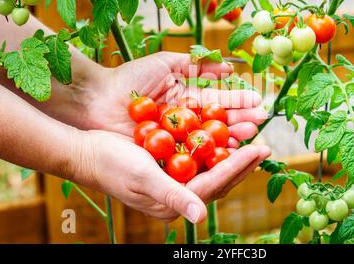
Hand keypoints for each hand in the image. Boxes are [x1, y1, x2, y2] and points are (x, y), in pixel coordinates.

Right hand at [74, 130, 270, 222]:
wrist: (88, 153)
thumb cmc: (112, 164)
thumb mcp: (143, 178)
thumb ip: (173, 195)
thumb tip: (201, 216)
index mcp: (174, 201)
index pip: (215, 183)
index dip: (239, 166)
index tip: (260, 149)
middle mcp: (179, 194)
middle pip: (219, 179)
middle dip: (243, 164)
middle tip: (264, 147)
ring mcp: (175, 181)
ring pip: (212, 169)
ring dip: (232, 157)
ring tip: (252, 143)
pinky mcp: (170, 169)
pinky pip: (200, 160)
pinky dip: (215, 150)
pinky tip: (225, 138)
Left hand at [81, 52, 267, 147]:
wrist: (98, 98)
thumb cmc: (129, 78)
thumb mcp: (166, 63)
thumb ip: (197, 63)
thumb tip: (230, 67)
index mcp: (187, 99)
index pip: (218, 101)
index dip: (237, 102)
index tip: (258, 102)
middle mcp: (186, 120)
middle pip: (218, 122)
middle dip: (240, 121)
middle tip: (260, 122)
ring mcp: (177, 138)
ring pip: (208, 139)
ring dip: (230, 138)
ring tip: (250, 136)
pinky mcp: (166, 153)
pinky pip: (191, 154)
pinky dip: (209, 154)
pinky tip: (227, 153)